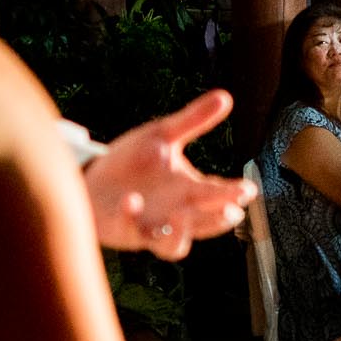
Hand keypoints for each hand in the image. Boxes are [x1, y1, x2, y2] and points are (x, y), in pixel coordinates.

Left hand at [84, 90, 255, 259]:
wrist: (92, 183)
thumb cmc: (132, 163)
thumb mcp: (162, 135)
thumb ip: (193, 120)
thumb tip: (226, 96)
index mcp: (190, 190)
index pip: (219, 195)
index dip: (234, 194)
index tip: (248, 189)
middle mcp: (177, 214)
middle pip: (204, 222)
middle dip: (218, 218)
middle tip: (231, 211)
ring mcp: (153, 227)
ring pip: (175, 244)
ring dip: (180, 232)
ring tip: (181, 215)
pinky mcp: (126, 230)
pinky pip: (131, 230)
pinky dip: (131, 217)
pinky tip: (132, 200)